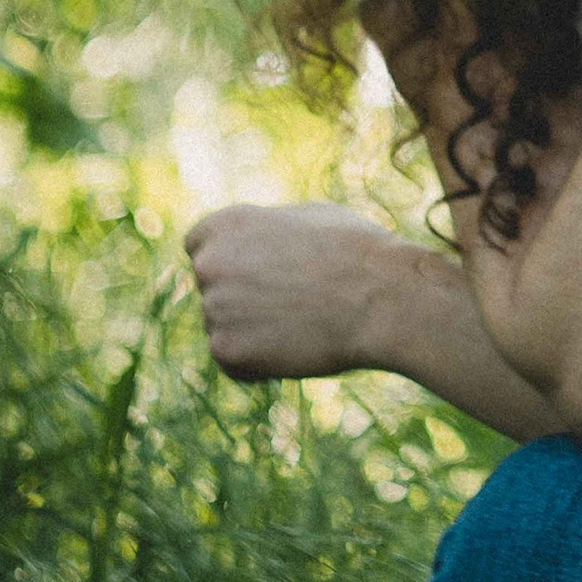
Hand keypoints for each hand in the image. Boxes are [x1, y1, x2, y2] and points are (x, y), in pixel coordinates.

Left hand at [184, 201, 414, 381]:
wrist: (382, 299)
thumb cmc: (357, 253)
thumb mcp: (307, 218)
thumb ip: (267, 230)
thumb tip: (257, 242)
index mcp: (225, 224)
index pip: (199, 247)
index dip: (229, 262)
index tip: (255, 276)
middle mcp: (209, 263)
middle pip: (211, 289)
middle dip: (239, 298)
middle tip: (289, 306)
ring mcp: (213, 308)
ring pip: (223, 327)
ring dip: (251, 332)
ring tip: (302, 326)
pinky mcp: (225, 350)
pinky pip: (233, 362)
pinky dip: (257, 364)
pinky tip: (296, 349)